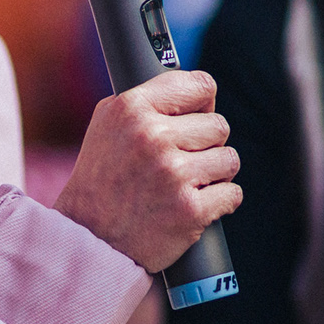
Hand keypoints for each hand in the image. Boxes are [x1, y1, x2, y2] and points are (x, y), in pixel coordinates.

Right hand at [52, 71, 240, 273]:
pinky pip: (232, 193)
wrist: (90, 239)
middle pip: (219, 125)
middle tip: (182, 161)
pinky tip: (195, 204)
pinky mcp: (190, 209)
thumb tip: (195, 89)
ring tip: (187, 183)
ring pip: (229, 159)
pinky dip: (220, 202)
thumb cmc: (101, 179)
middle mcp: (153, 137)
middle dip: (206, 144)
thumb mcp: (109, 124)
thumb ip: (147, 100)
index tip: (197, 115)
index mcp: (132, 109)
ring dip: (215, 174)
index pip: (200, 85)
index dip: (202, 102)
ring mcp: (173, 174)